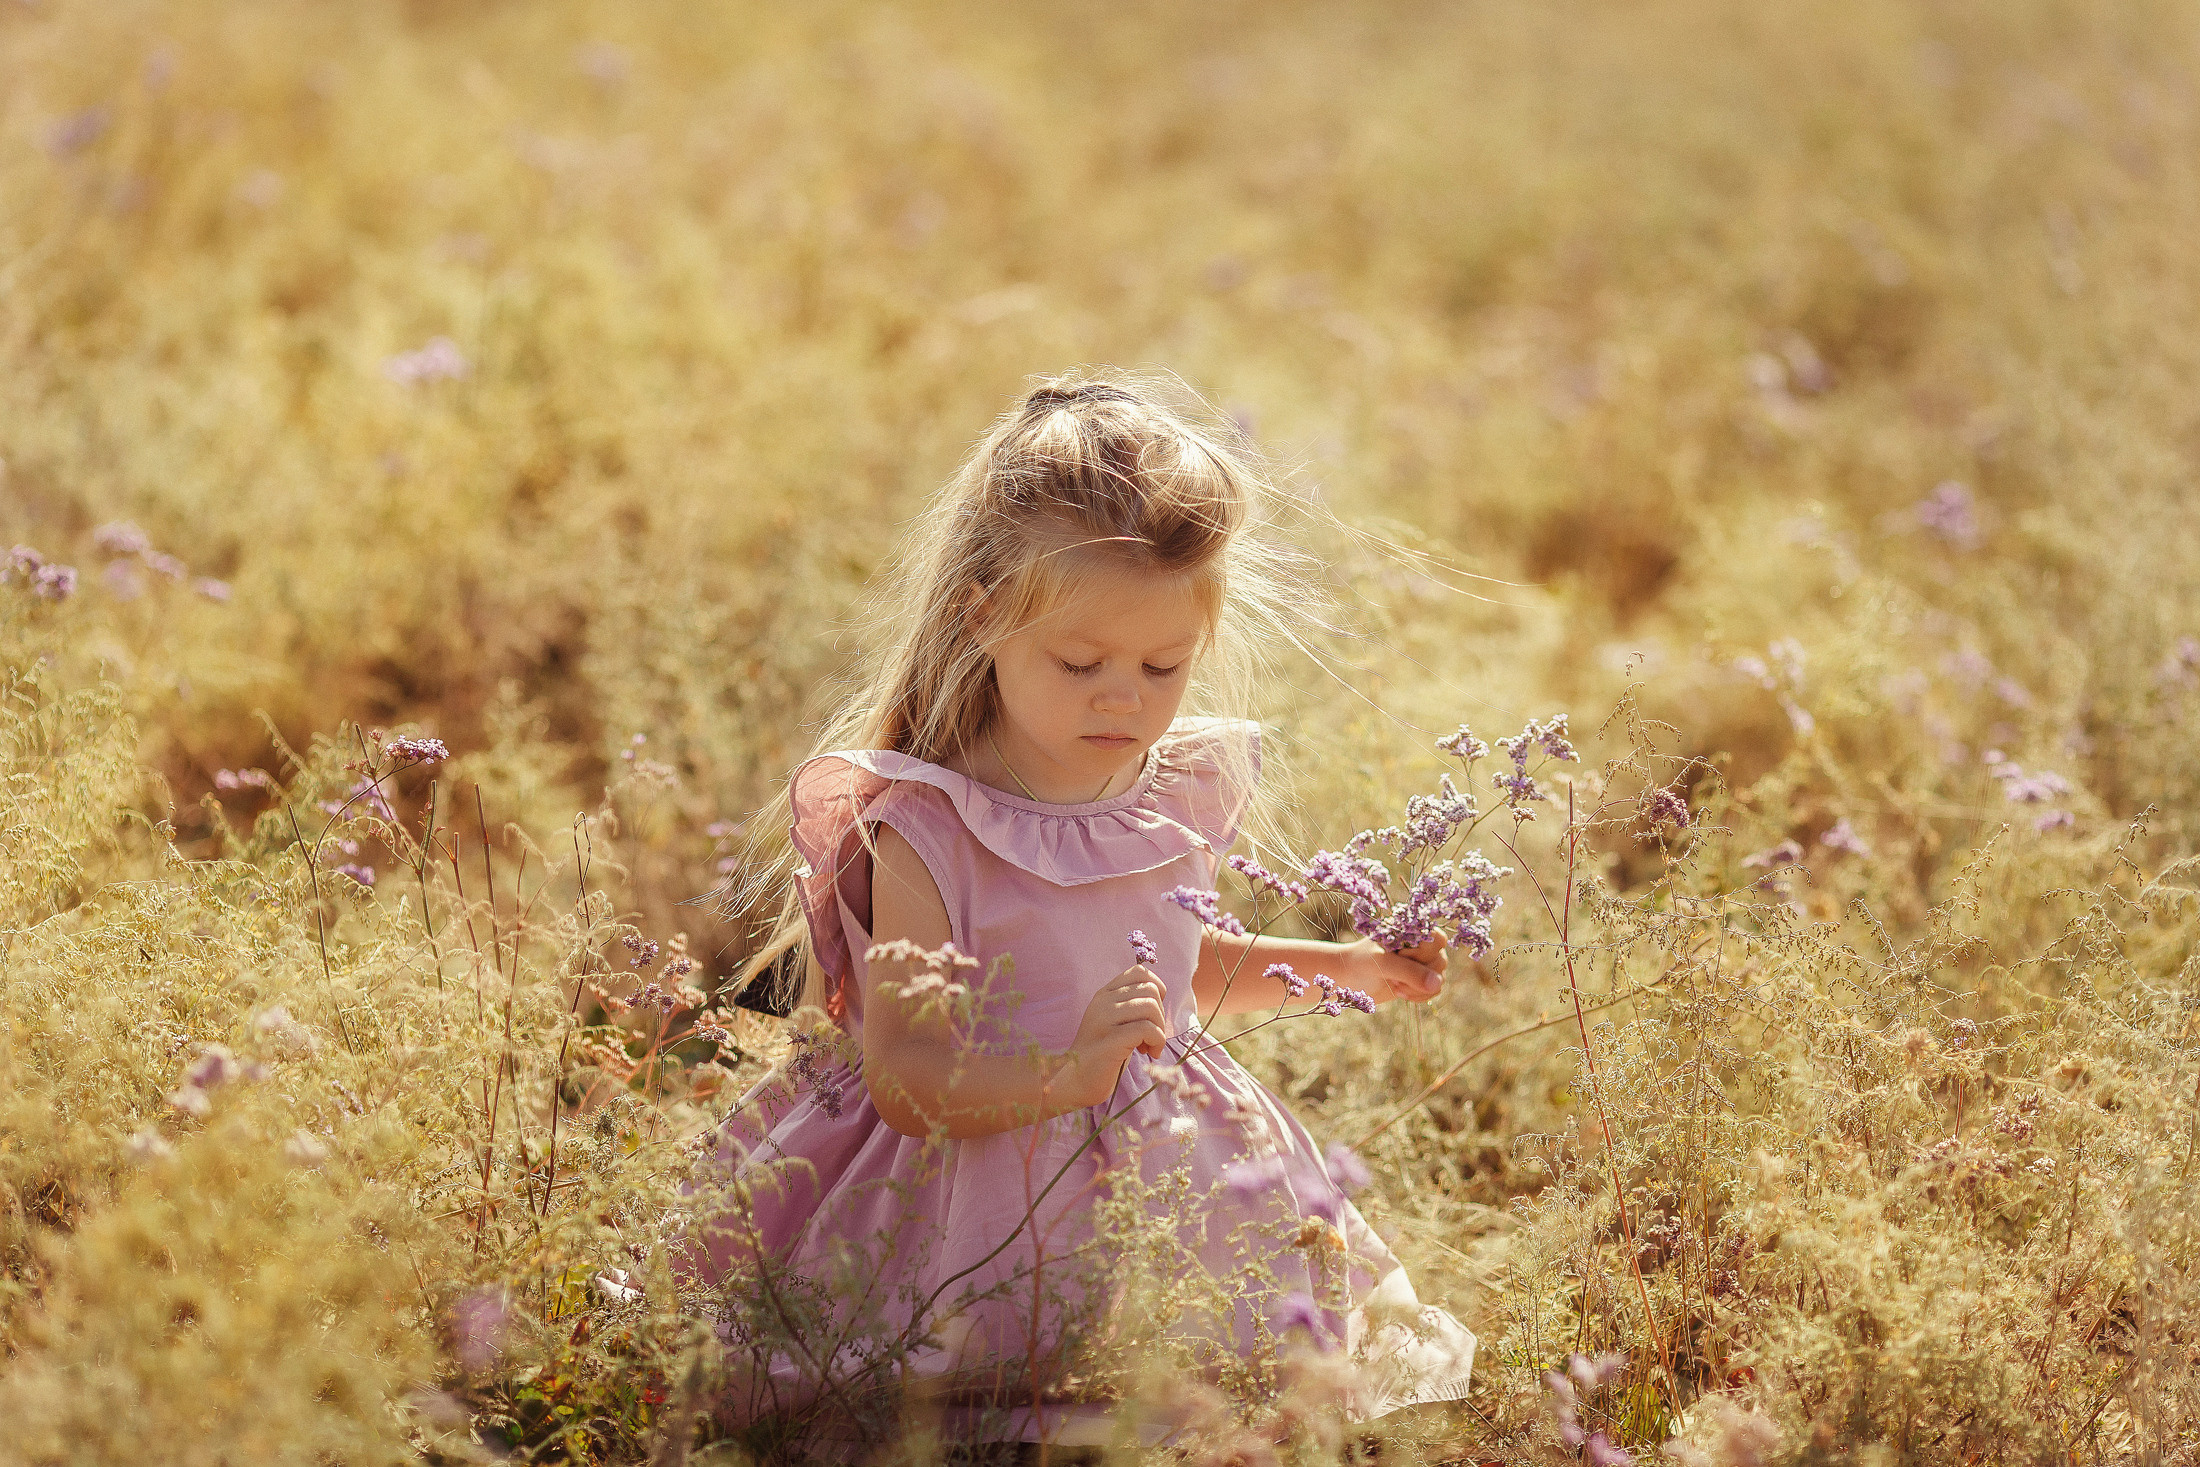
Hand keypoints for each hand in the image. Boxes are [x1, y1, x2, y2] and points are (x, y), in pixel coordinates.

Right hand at [1055, 964, 1169, 1106]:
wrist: (1074, 1082)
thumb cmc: (1103, 1055)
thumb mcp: (1114, 1022)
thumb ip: (1130, 1005)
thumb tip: (1160, 993)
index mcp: (1104, 995)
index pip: (1139, 972)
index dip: (1157, 989)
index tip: (1153, 1014)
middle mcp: (1102, 1002)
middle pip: (1150, 990)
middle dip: (1160, 1015)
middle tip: (1151, 1037)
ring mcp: (1104, 1020)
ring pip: (1150, 1007)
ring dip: (1160, 1030)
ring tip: (1150, 1047)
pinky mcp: (1110, 1040)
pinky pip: (1147, 1029)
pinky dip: (1157, 1041)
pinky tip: (1150, 1053)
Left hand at [1349, 932, 1447, 1003]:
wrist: (1349, 977)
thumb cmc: (1362, 962)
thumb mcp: (1383, 963)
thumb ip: (1409, 971)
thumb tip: (1437, 983)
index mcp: (1412, 929)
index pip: (1437, 939)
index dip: (1421, 953)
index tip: (1399, 957)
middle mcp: (1422, 943)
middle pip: (1440, 961)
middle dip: (1416, 975)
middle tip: (1392, 974)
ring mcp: (1423, 961)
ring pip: (1439, 978)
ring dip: (1416, 988)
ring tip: (1393, 983)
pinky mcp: (1421, 978)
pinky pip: (1434, 990)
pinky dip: (1418, 995)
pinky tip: (1398, 991)